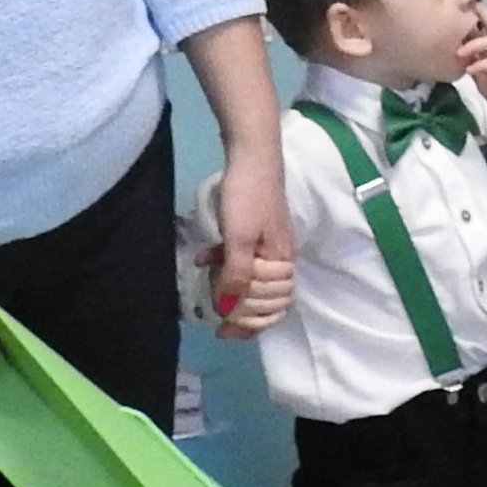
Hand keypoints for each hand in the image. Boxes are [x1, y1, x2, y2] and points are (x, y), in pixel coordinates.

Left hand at [202, 139, 290, 331]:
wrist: (252, 155)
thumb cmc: (248, 197)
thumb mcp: (239, 239)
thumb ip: (236, 275)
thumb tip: (229, 310)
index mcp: (281, 262)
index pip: (274, 307)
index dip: (251, 325)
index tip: (223, 331)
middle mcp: (279, 258)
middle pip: (263, 298)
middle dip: (238, 308)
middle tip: (212, 308)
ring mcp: (268, 243)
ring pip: (250, 279)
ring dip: (229, 286)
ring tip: (206, 284)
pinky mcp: (254, 230)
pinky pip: (241, 258)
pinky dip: (224, 264)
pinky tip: (204, 258)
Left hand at [459, 6, 486, 136]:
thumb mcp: (480, 72)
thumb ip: (471, 58)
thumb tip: (453, 46)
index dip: (476, 11)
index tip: (457, 4)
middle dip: (476, 17)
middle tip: (455, 18)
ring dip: (474, 44)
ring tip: (459, 53)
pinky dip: (481, 64)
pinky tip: (469, 70)